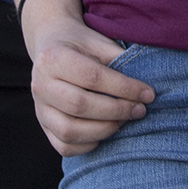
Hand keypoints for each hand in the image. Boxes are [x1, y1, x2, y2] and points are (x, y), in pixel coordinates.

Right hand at [19, 0, 154, 156]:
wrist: (51, 45)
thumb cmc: (81, 44)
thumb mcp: (99, 42)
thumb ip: (119, 60)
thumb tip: (146, 88)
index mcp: (53, 58)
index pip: (92, 77)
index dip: (124, 88)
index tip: (148, 93)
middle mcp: (40, 84)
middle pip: (80, 105)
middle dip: (117, 110)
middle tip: (140, 110)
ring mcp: (39, 108)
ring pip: (70, 130)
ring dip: (105, 129)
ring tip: (125, 120)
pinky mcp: (44, 126)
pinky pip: (64, 146)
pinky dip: (89, 144)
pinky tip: (107, 130)